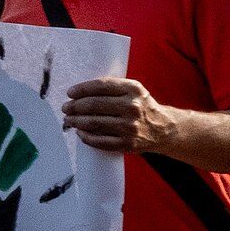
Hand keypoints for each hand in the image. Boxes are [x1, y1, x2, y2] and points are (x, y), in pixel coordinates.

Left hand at [61, 75, 177, 152]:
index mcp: (133, 89)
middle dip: (75, 106)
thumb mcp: (134, 90)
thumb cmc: (142, 107)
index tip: (70, 93)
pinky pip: (100, 141)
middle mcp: (132, 107)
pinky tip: (80, 133)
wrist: (163, 129)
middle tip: (66, 108)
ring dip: (77, 121)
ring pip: (94, 123)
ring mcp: (130, 127)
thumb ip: (113, 88)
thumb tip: (80, 92)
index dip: (82, 89)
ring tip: (69, 120)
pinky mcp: (127, 144)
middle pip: (94, 105)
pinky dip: (87, 137)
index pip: (101, 86)